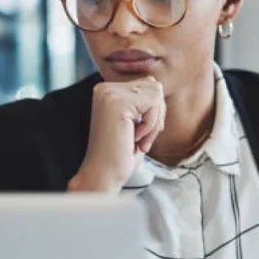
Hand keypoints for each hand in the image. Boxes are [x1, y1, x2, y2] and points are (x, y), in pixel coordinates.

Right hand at [68, 77, 165, 192]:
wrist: (103, 176)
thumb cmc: (120, 154)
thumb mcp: (134, 120)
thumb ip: (142, 100)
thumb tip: (156, 82)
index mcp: (106, 90)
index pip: (148, 85)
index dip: (152, 111)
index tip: (138, 133)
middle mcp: (105, 87)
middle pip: (154, 86)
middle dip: (155, 115)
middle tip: (140, 138)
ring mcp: (109, 93)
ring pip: (156, 93)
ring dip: (153, 121)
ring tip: (136, 138)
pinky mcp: (117, 102)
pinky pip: (153, 104)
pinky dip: (151, 125)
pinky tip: (134, 138)